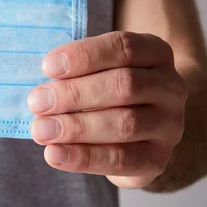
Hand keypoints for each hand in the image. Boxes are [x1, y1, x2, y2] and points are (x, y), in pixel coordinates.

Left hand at [27, 31, 186, 188]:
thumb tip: (40, 86)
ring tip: (41, 130)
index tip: (47, 67)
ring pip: (124, 123)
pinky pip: (121, 159)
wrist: (135, 138)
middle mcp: (170, 87)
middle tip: (37, 102)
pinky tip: (54, 154)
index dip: (85, 56)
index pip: (124, 47)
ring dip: (76, 127)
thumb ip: (74, 73)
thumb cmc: (105, 96)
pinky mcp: (158, 159)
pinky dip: (83, 157)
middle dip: (74, 94)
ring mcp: (169, 125)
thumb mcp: (96, 73)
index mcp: (155, 53)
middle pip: (124, 85)